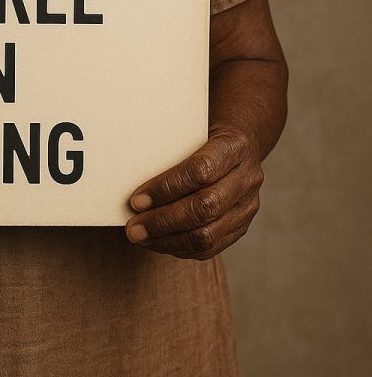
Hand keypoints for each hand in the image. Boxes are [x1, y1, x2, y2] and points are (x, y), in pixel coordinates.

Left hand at [125, 125, 263, 259]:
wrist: (240, 145)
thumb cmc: (204, 135)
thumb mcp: (190, 128)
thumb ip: (169, 147)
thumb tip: (128, 169)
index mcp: (234, 146)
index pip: (199, 170)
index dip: (165, 188)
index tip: (136, 199)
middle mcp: (247, 177)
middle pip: (205, 207)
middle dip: (163, 221)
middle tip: (133, 227)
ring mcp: (248, 205)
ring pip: (208, 234)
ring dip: (168, 240)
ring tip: (141, 236)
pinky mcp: (242, 225)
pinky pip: (211, 247)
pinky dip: (180, 248)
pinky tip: (158, 241)